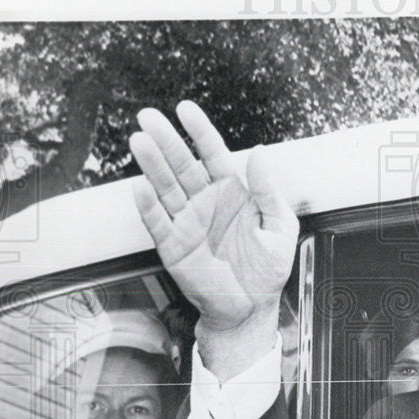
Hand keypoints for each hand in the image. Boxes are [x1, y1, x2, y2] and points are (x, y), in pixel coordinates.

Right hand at [131, 102, 298, 378]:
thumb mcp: (280, 227)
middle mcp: (206, 203)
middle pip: (182, 165)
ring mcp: (187, 222)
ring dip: (152, 165)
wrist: (251, 308)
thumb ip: (268, 192)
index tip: (185, 109)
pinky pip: (158, 222)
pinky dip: (148, 205)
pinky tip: (139, 187)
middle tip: (149, 117)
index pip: (213, 155)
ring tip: (139, 142)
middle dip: (166, 141)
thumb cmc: (267, 270)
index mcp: (233, 194)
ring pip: (166, 187)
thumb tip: (260, 154)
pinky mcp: (173, 246)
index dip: (200, 132)